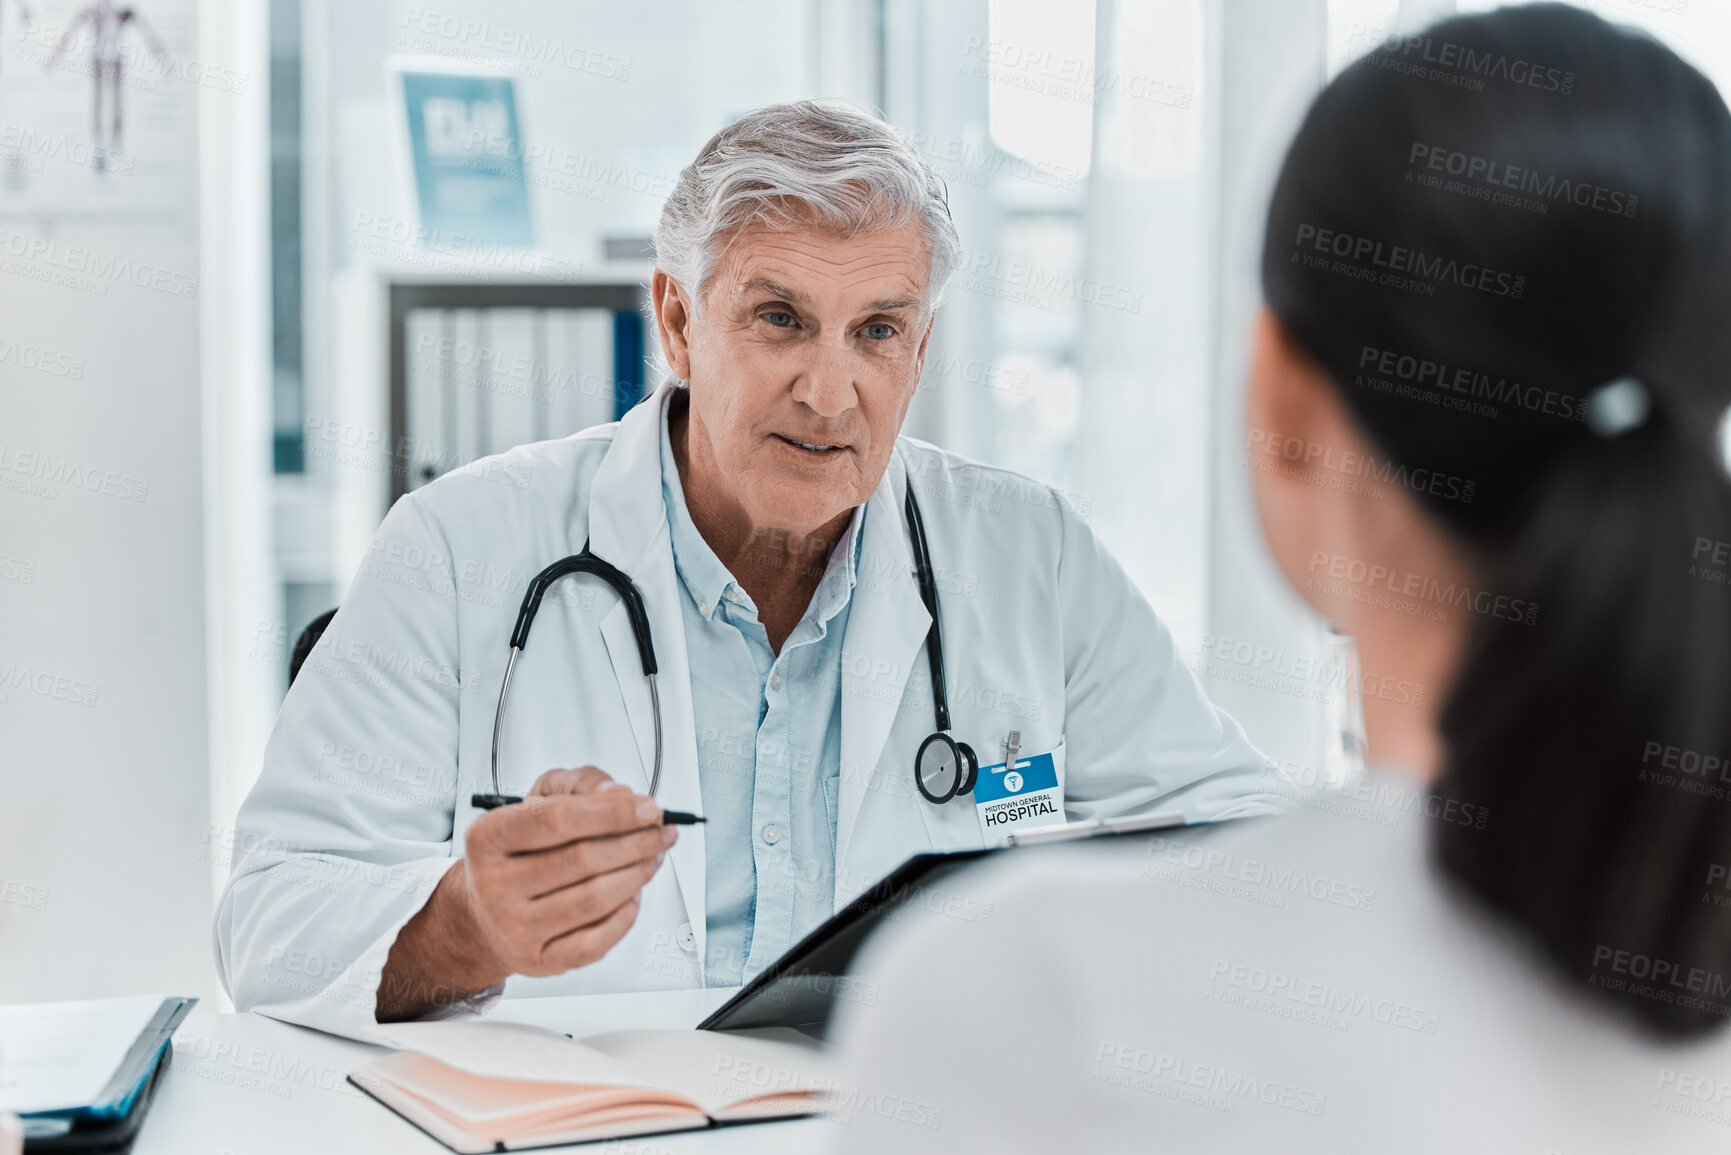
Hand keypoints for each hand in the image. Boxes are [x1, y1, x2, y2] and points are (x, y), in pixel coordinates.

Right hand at [459, 766, 676, 977]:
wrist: (487, 911)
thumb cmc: (520, 851)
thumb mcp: (540, 800)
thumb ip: (580, 785)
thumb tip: (619, 795)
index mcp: (488, 838)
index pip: (556, 820)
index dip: (610, 812)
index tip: (647, 808)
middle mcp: (494, 885)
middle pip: (583, 860)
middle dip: (636, 842)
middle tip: (660, 832)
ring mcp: (514, 928)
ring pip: (596, 899)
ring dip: (638, 873)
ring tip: (653, 857)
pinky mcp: (539, 960)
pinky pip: (597, 939)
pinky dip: (626, 914)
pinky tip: (633, 893)